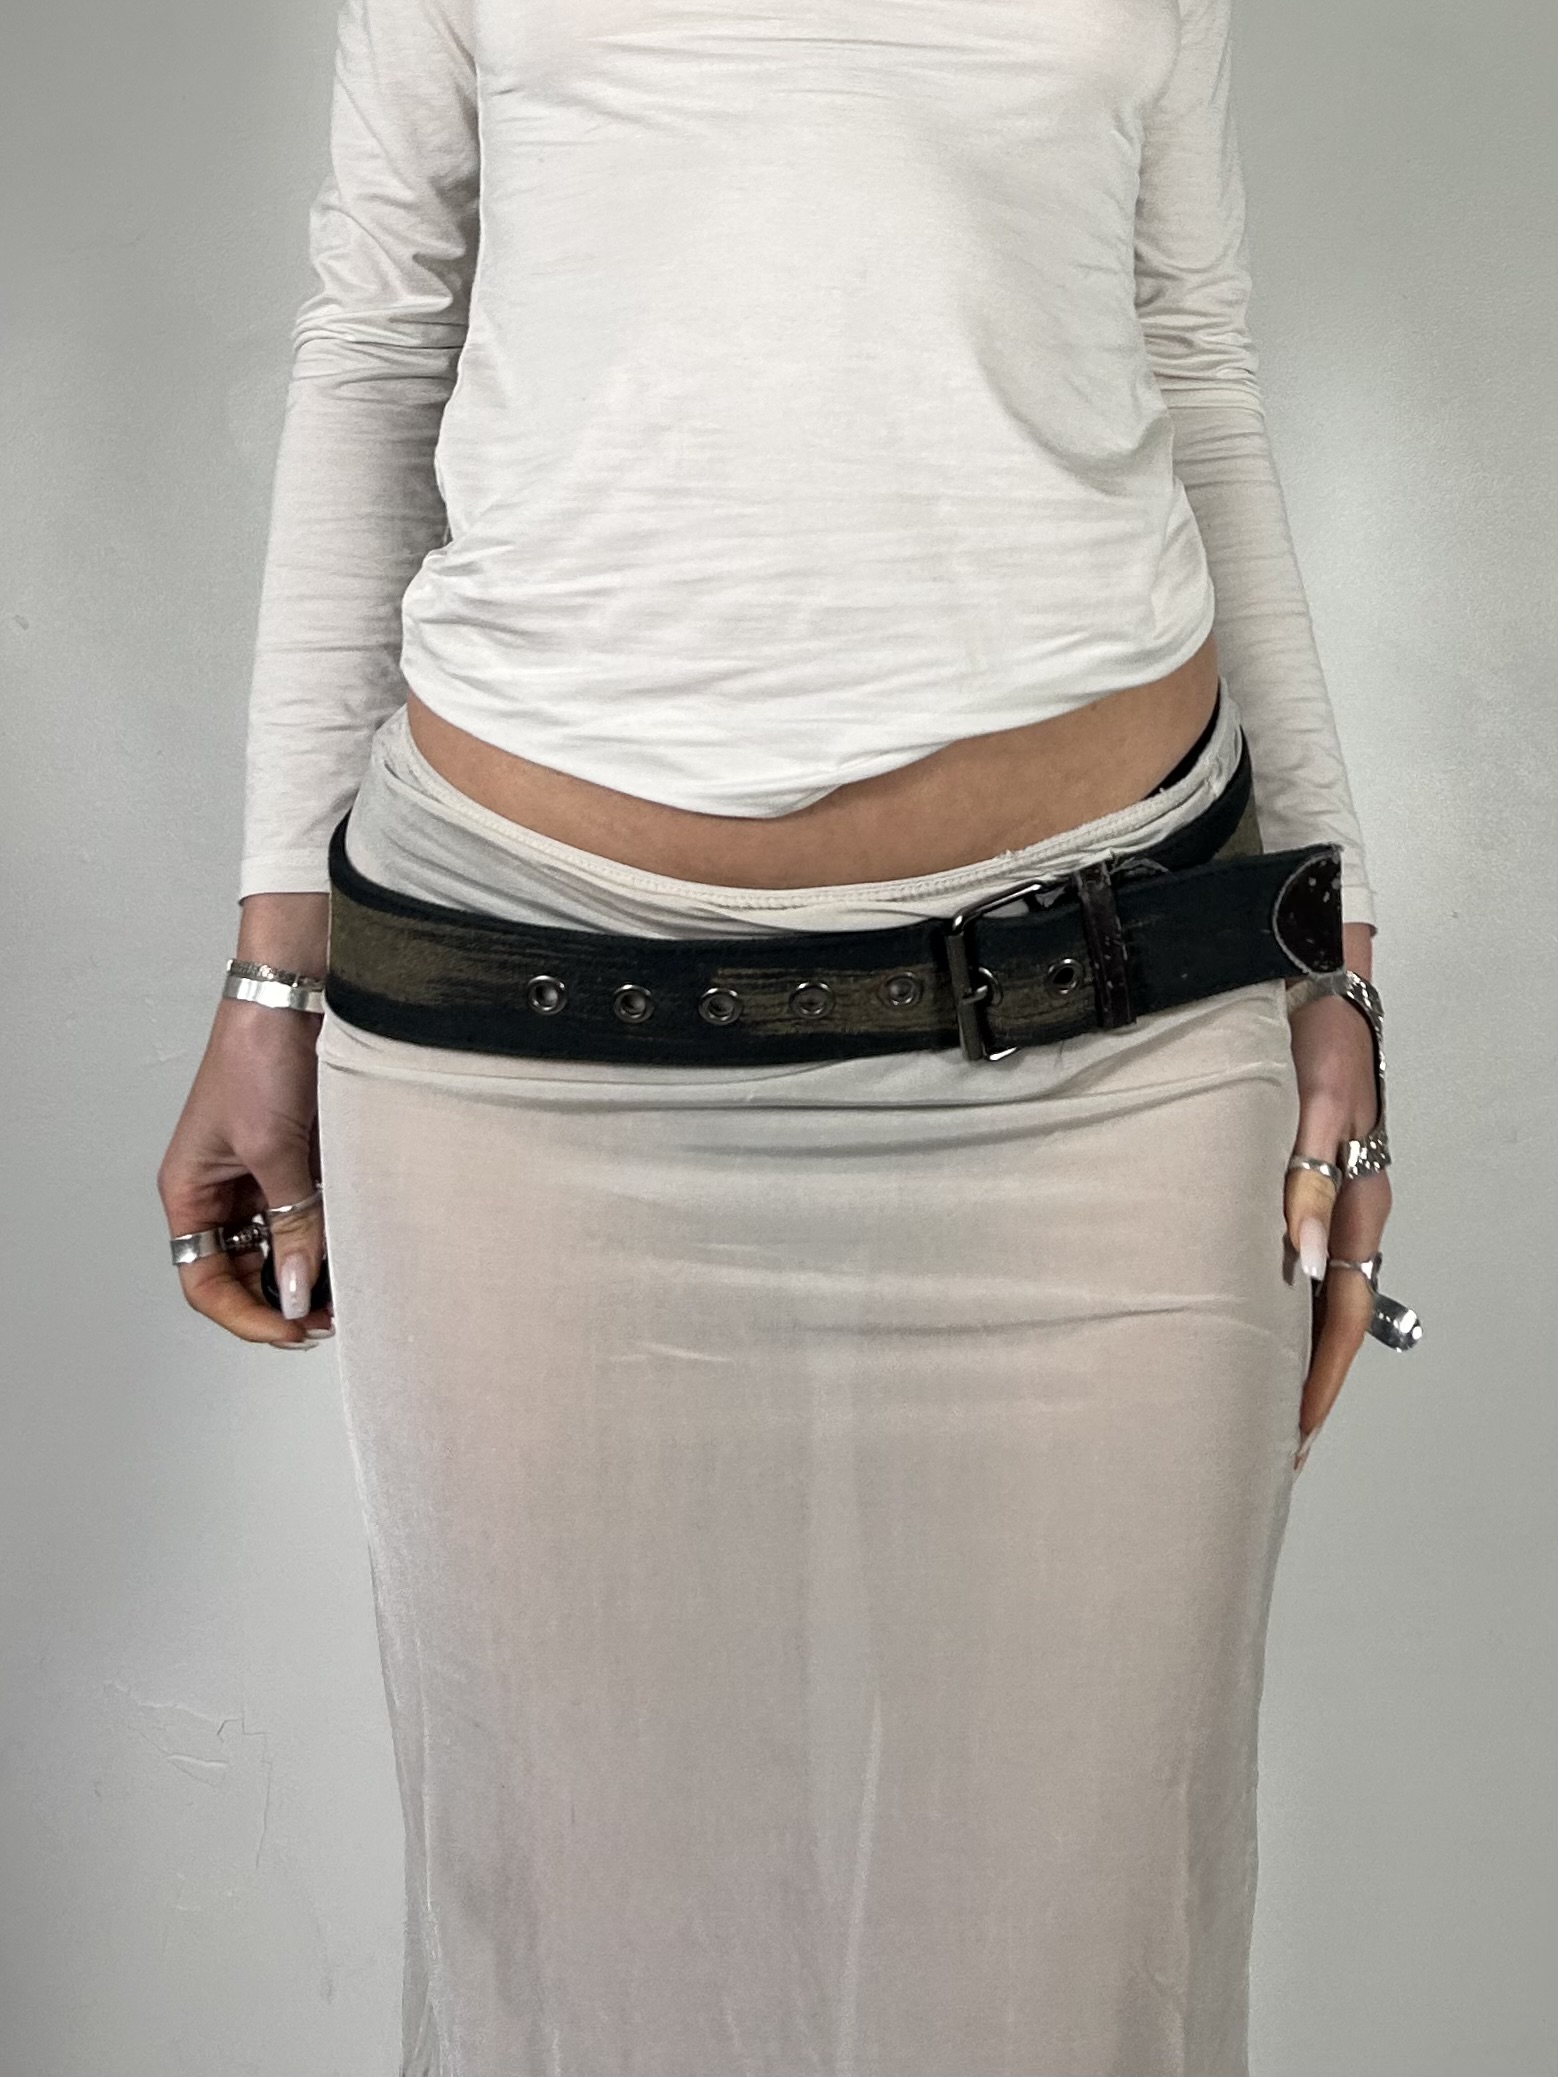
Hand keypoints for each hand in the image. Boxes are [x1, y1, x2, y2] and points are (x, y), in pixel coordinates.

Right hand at [158, 897, 332, 1347]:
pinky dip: (331, 1237)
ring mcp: (264, 1178)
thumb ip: (291, 1222)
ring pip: (284, 1249)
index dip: (246, 1314)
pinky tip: (356, 1250)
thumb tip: (298, 1290)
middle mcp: (224, 1192)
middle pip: (246, 1272)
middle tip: (332, 1317)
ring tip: (350, 1289)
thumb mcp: (274, 1150)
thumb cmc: (260, 1056)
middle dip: (284, 1300)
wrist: (299, 996)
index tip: (290, 1329)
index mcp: (192, 1192)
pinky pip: (313, 1216)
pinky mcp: (302, 1162)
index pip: (205, 1279)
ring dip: (312, 1272)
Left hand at [1284, 924, 1390, 1469]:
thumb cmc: (1315, 1035)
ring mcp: (1328, 1192)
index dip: (1318, 1379)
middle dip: (1307, 1383)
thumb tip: (1306, 1259)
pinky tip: (1250, 1314)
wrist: (1305, 977)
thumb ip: (1307, 1180)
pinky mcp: (1302, 1173)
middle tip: (1272, 1441)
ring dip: (1291, 1344)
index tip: (1293, 1433)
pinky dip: (1279, 1297)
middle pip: (1331, 1317)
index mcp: (1358, 1198)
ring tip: (1257, 1397)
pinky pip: (1299, 1254)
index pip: (1340, 1313)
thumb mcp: (1317, 1105)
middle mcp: (1348, 1204)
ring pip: (1316, 1291)